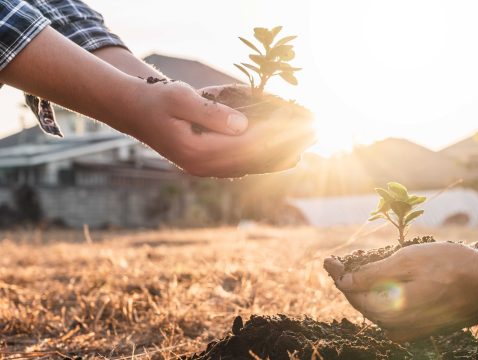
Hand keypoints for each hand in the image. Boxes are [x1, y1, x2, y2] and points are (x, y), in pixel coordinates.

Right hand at [122, 82, 312, 177]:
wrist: (134, 111)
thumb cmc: (157, 99)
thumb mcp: (181, 98)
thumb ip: (212, 113)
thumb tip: (243, 126)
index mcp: (197, 151)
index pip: (247, 145)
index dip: (275, 136)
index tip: (299, 127)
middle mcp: (203, 166)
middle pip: (253, 160)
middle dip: (284, 148)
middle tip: (312, 136)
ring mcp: (205, 170)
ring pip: (249, 167)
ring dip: (277, 159)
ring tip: (305, 149)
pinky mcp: (206, 166)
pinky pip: (241, 167)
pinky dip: (262, 162)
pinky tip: (281, 159)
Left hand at [324, 242, 477, 341]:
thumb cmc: (452, 267)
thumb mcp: (408, 261)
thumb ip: (372, 274)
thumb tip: (345, 282)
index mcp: (389, 313)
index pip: (352, 294)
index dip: (338, 275)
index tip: (328, 260)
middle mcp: (398, 329)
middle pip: (364, 304)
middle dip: (351, 283)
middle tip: (340, 263)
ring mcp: (413, 331)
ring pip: (380, 310)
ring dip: (369, 291)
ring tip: (361, 271)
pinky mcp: (426, 328)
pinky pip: (397, 315)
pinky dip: (387, 298)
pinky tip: (389, 283)